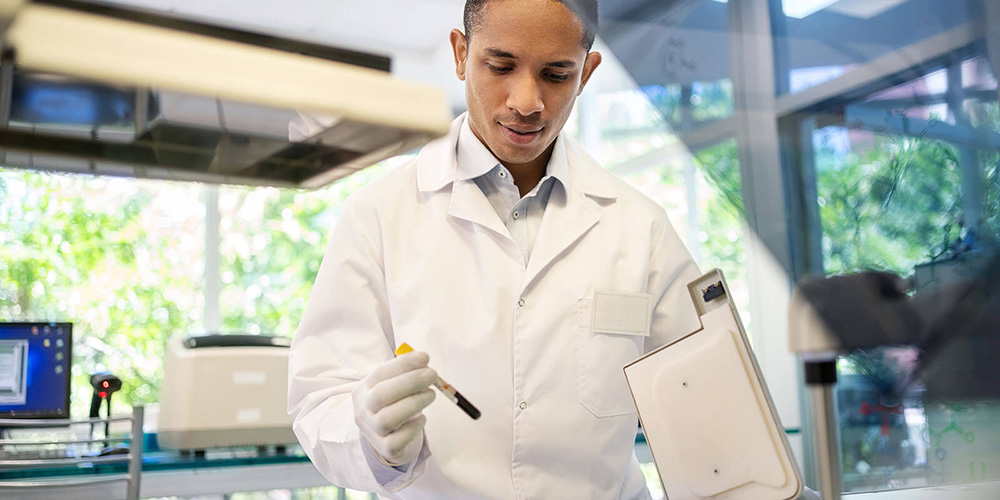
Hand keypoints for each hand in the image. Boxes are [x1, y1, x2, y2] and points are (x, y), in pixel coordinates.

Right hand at [353, 351, 436, 465]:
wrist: (386, 435)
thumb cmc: (393, 403)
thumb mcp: (392, 385)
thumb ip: (405, 375)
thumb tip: (424, 365)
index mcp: (364, 389)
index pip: (380, 373)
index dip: (403, 364)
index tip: (424, 357)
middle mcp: (363, 410)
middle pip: (382, 395)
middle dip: (410, 382)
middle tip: (432, 375)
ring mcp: (372, 431)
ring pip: (388, 419)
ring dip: (414, 403)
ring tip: (431, 395)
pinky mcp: (385, 448)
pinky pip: (398, 440)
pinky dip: (413, 428)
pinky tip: (422, 419)